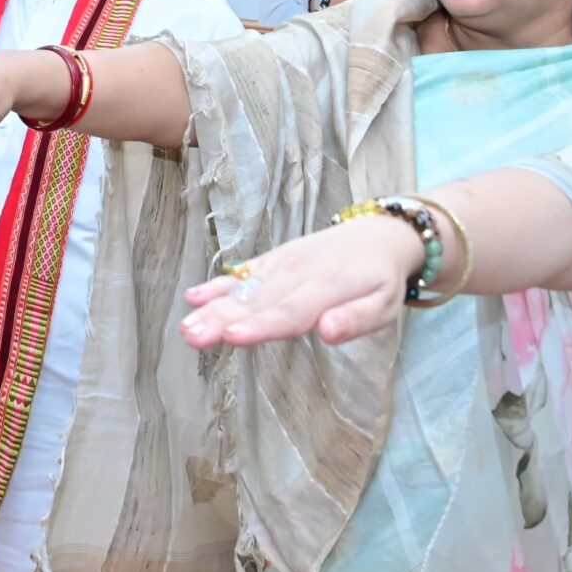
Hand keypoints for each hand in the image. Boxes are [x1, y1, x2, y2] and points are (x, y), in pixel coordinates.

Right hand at [177, 215, 422, 349]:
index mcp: (327, 287)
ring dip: (213, 307)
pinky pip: (244, 273)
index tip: (232, 337)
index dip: (261, 325)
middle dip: (222, 320)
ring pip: (244, 289)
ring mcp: (282, 265)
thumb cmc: (381, 280)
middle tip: (191, 335)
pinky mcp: (274, 261)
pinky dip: (220, 284)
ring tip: (186, 325)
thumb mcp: (384, 304)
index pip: (290, 312)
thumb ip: (357, 320)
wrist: (379, 235)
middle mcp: (298, 274)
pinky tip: (194, 297)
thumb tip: (327, 331)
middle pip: (257, 303)